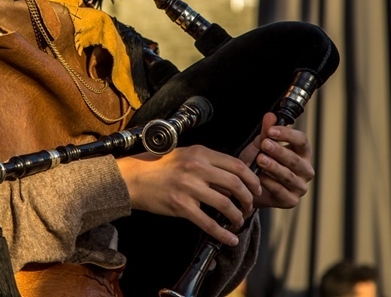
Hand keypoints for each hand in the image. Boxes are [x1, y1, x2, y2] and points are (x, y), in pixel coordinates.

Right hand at [117, 144, 261, 245]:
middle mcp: (197, 168)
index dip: (252, 179)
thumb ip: (208, 164)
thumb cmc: (158, 166)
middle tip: (249, 207)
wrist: (134, 178)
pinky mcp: (181, 206)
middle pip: (236, 184)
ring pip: (225, 204)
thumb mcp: (185, 155)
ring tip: (238, 220)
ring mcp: (189, 187)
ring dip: (237, 216)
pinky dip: (223, 233)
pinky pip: (208, 223)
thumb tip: (231, 181)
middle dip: (248, 199)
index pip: (237, 165)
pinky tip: (230, 238)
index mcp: (200, 153)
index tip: (256, 188)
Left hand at [239, 112, 314, 209]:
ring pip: (289, 176)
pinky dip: (269, 183)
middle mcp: (305, 170)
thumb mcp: (261, 144)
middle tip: (264, 144)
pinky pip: (281, 191)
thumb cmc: (260, 161)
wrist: (248, 184)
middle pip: (296, 159)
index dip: (287, 135)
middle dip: (279, 151)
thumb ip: (266, 131)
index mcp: (302, 153)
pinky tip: (259, 176)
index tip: (271, 130)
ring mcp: (300, 186)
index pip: (302, 141)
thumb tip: (270, 116)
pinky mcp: (291, 200)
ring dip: (274, 167)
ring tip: (260, 159)